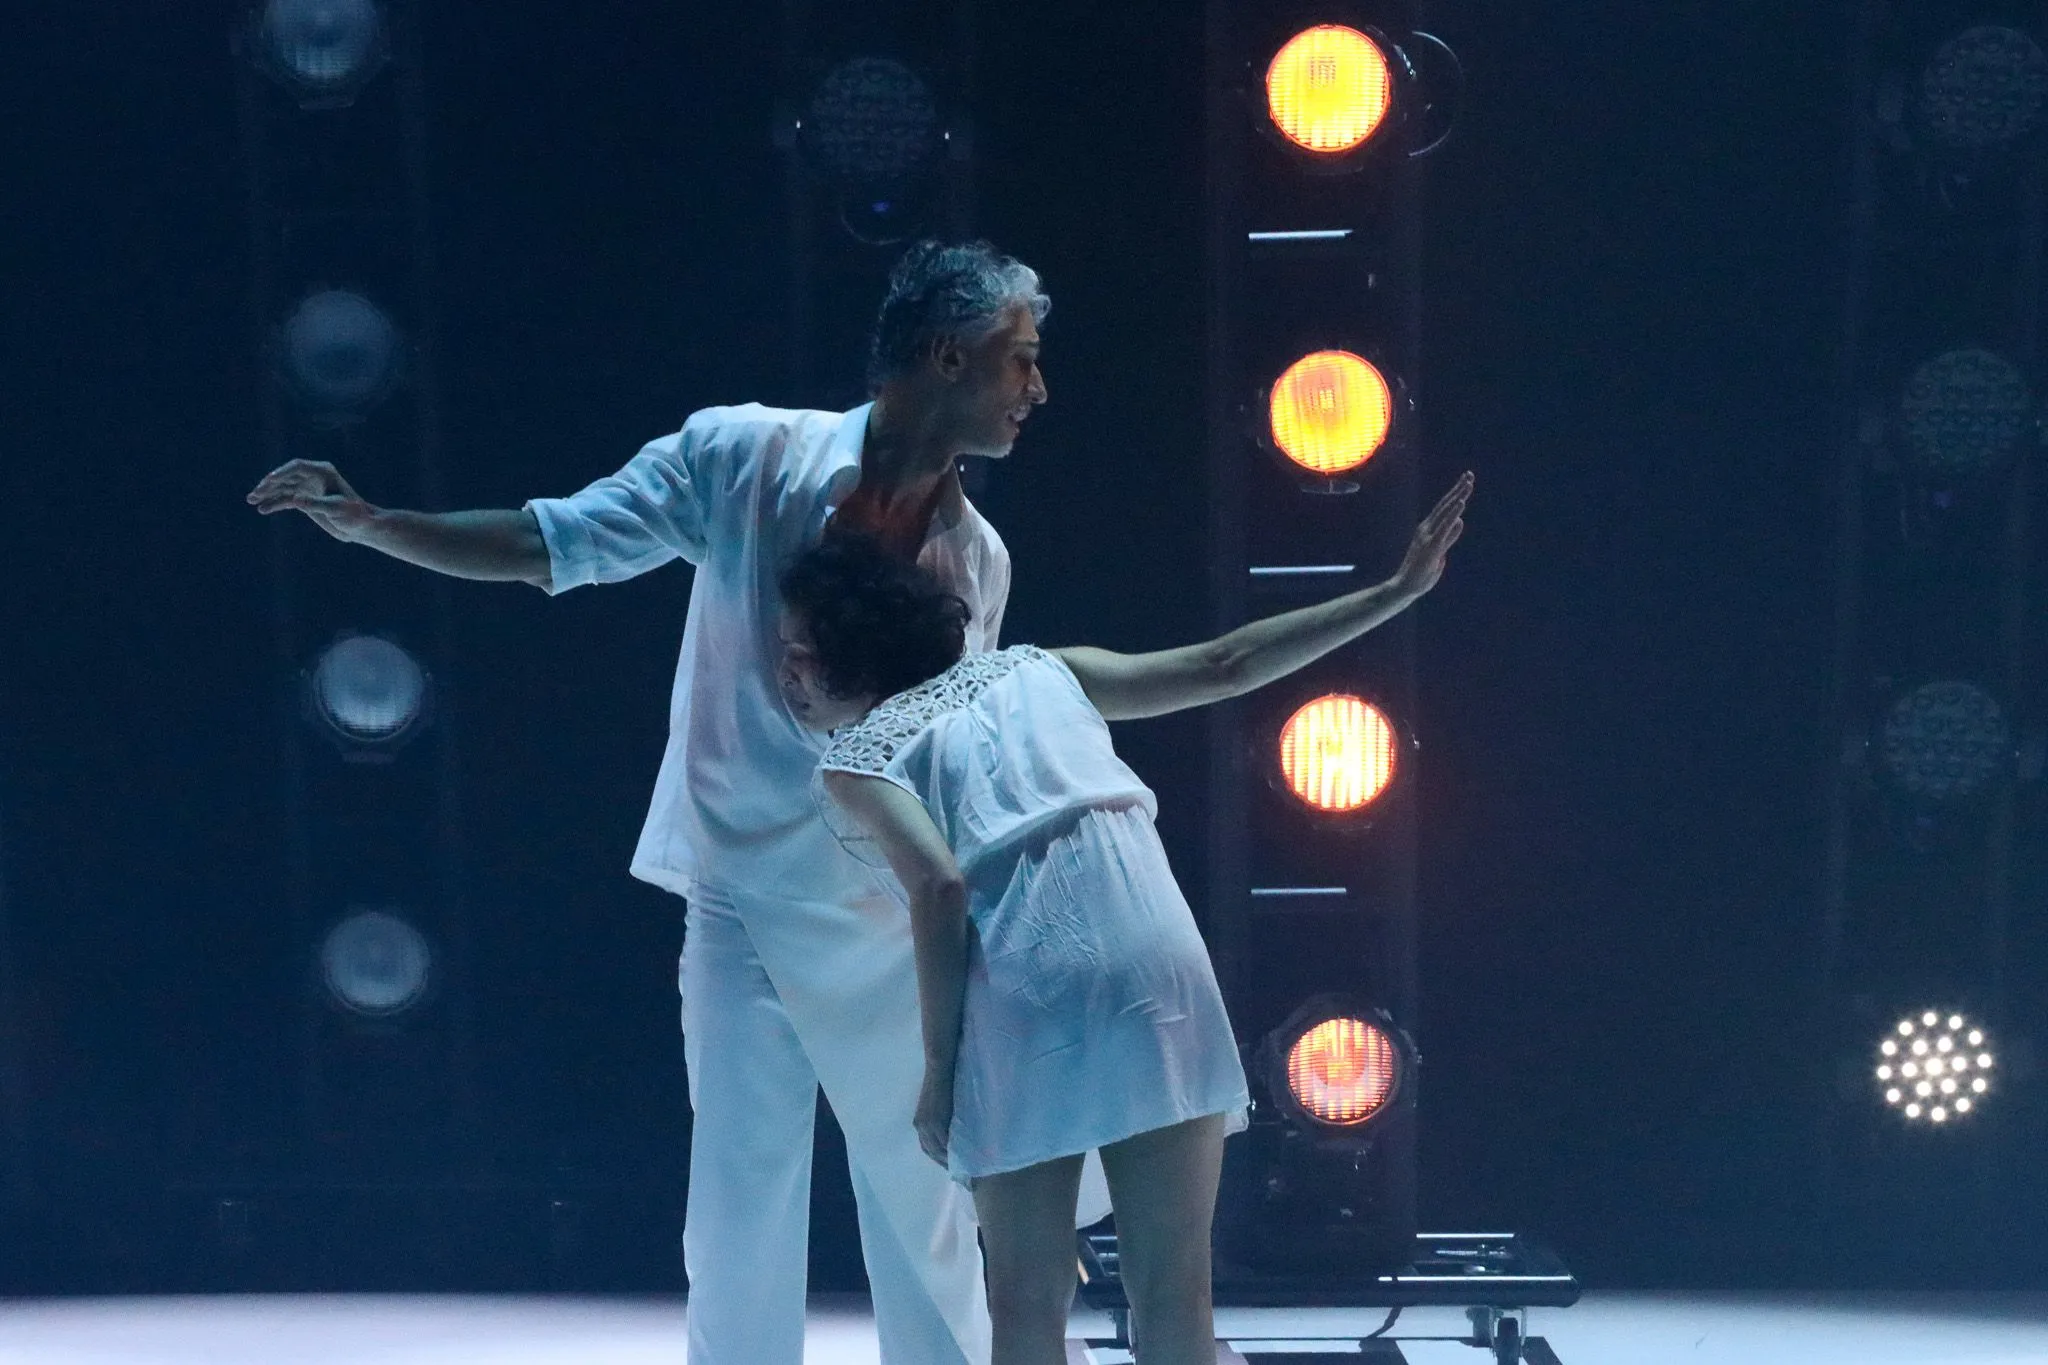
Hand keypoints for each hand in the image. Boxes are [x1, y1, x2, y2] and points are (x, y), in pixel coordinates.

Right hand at [246, 459, 378, 542]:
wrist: (361, 526)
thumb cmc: (354, 515)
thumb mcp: (336, 509)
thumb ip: (316, 504)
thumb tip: (295, 500)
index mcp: (323, 472)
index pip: (298, 467)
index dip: (282, 473)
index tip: (269, 481)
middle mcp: (313, 477)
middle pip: (286, 476)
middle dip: (269, 484)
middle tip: (255, 493)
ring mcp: (307, 488)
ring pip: (282, 488)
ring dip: (267, 494)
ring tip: (251, 500)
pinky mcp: (304, 500)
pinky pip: (285, 500)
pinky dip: (274, 504)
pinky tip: (262, 509)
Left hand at [914, 1066, 953, 1167]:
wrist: (940, 1068)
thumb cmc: (943, 1083)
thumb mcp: (939, 1106)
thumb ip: (942, 1119)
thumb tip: (954, 1130)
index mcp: (919, 1123)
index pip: (927, 1147)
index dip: (938, 1158)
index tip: (951, 1165)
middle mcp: (920, 1126)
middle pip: (932, 1152)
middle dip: (944, 1162)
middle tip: (960, 1170)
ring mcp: (927, 1124)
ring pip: (938, 1150)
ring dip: (949, 1160)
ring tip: (963, 1166)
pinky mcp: (936, 1121)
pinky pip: (944, 1142)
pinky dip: (953, 1151)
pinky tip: (963, 1156)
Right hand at [1392, 471, 1471, 598]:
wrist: (1404, 587)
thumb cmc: (1421, 573)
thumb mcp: (1441, 551)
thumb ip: (1450, 536)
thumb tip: (1461, 521)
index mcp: (1429, 530)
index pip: (1444, 508)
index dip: (1455, 493)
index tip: (1466, 481)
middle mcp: (1427, 529)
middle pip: (1445, 505)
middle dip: (1458, 489)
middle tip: (1470, 474)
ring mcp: (1429, 536)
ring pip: (1446, 512)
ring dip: (1458, 497)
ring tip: (1468, 484)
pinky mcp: (1432, 546)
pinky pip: (1445, 527)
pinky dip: (1453, 514)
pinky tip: (1461, 503)